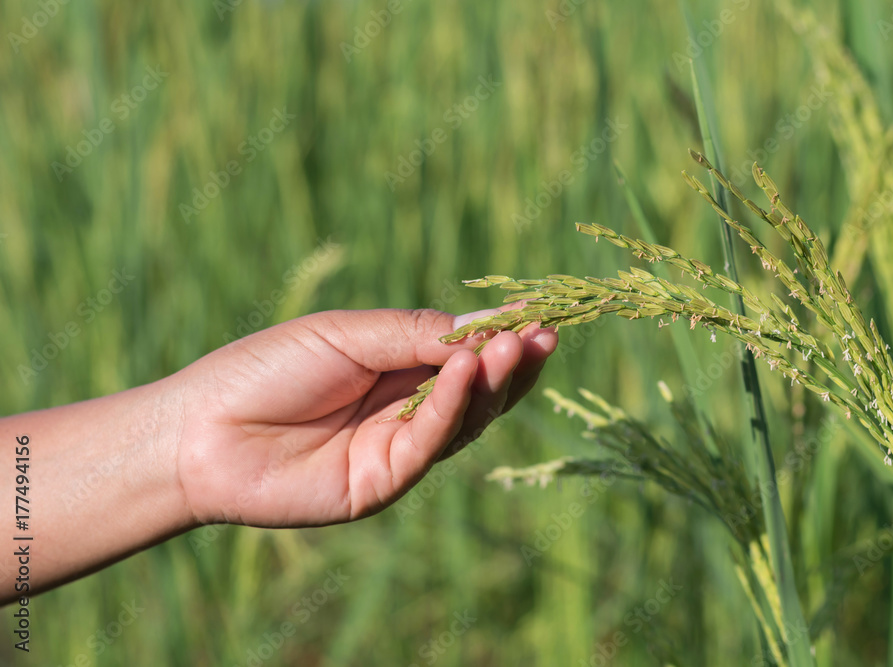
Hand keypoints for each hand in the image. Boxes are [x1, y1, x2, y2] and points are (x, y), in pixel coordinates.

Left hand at [172, 308, 556, 526]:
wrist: (201, 430)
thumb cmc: (266, 370)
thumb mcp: (347, 336)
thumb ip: (414, 334)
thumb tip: (484, 329)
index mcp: (396, 369)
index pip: (464, 356)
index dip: (501, 340)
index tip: (538, 317)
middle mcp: (406, 411)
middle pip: (477, 392)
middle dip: (510, 364)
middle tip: (542, 335)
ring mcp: (398, 449)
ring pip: (464, 419)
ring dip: (491, 382)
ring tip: (515, 346)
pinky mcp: (384, 482)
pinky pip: (430, 442)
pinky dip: (452, 407)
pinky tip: (465, 371)